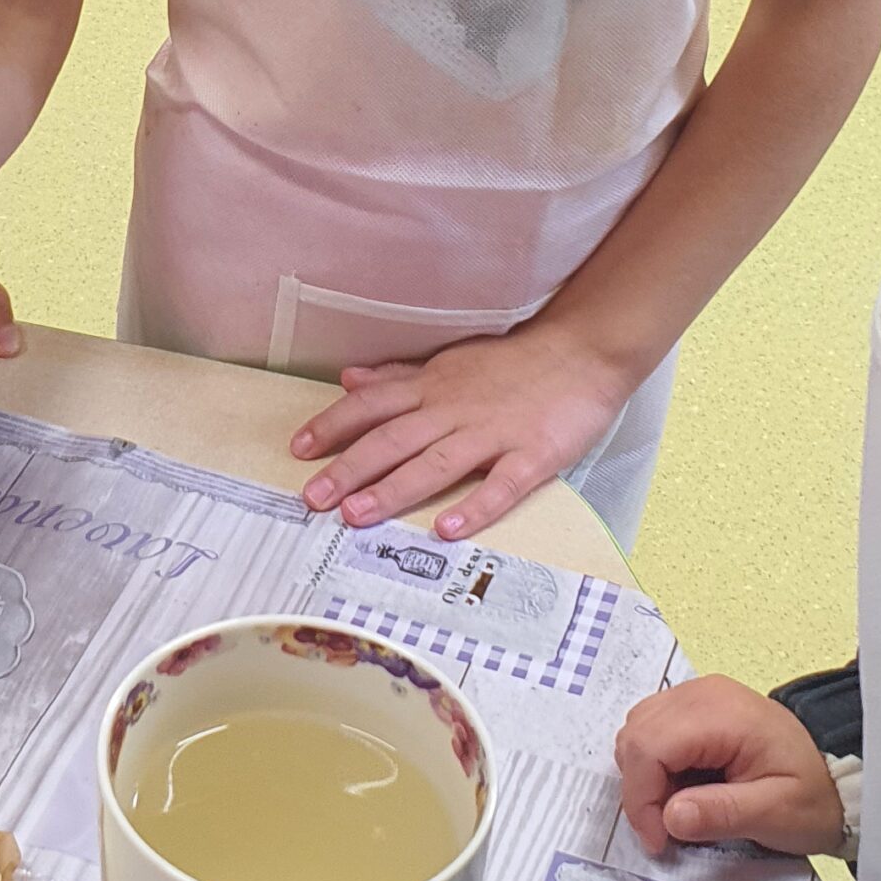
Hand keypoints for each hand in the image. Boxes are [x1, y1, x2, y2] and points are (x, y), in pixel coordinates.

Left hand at [291, 323, 642, 540]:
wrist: (582, 351)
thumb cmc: (513, 363)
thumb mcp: (449, 362)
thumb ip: (399, 376)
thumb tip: (349, 379)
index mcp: (434, 387)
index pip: (372, 406)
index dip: (333, 426)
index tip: (298, 449)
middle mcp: (455, 409)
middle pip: (394, 439)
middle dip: (350, 468)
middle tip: (313, 497)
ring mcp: (494, 433)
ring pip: (436, 463)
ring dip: (394, 489)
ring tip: (357, 516)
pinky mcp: (533, 455)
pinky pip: (501, 485)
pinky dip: (474, 506)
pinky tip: (447, 529)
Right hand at [615, 675, 845, 857]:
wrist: (839, 777)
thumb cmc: (812, 797)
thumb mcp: (775, 814)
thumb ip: (722, 813)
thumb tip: (669, 817)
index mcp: (720, 713)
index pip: (650, 746)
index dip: (642, 797)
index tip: (658, 841)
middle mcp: (701, 694)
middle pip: (636, 735)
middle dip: (640, 789)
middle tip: (667, 830)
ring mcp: (696, 695)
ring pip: (637, 731)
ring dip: (645, 776)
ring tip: (679, 809)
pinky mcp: (695, 707)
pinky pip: (652, 730)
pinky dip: (655, 765)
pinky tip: (683, 789)